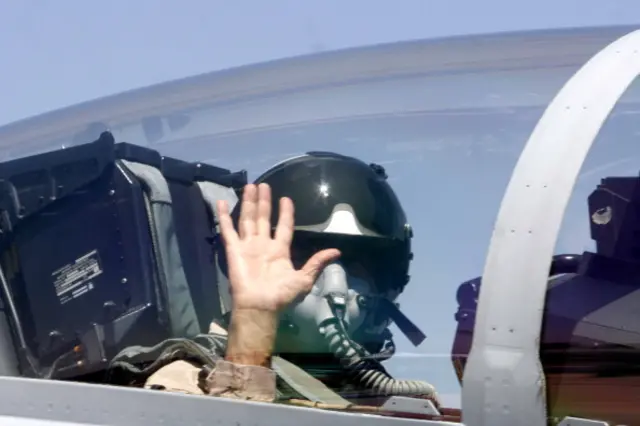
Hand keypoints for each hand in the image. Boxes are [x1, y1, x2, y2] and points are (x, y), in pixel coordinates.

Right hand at [216, 183, 340, 312]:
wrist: (260, 306)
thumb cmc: (282, 295)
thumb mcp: (305, 279)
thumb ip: (317, 263)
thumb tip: (337, 252)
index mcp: (280, 251)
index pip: (284, 226)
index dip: (285, 213)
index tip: (286, 199)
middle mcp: (263, 245)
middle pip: (263, 218)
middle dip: (264, 202)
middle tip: (264, 185)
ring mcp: (247, 246)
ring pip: (248, 219)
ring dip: (248, 203)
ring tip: (250, 186)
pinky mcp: (233, 249)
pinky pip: (228, 230)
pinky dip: (224, 216)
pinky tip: (222, 202)